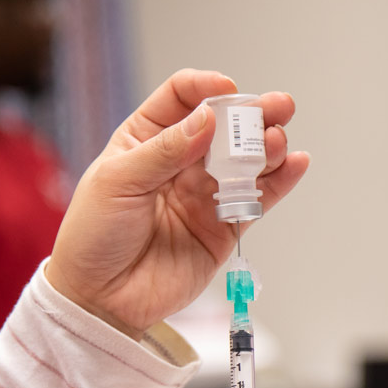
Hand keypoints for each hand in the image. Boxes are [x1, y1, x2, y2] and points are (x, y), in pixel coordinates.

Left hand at [46, 69, 308, 338]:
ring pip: (245, 161)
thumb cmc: (93, 237)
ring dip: (266, 147)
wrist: (99, 298)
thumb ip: (164, 151)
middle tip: (275, 109)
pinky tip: (294, 165)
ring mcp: (201, 196)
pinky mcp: (220, 229)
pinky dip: (278, 182)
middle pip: (223, 127)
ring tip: (275, 144)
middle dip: (251, 114)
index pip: (181, 99)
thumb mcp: (117, 183)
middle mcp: (177, 164)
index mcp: (144, 142)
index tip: (225, 92)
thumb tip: (207, 119)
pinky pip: (255, 200)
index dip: (205, 89)